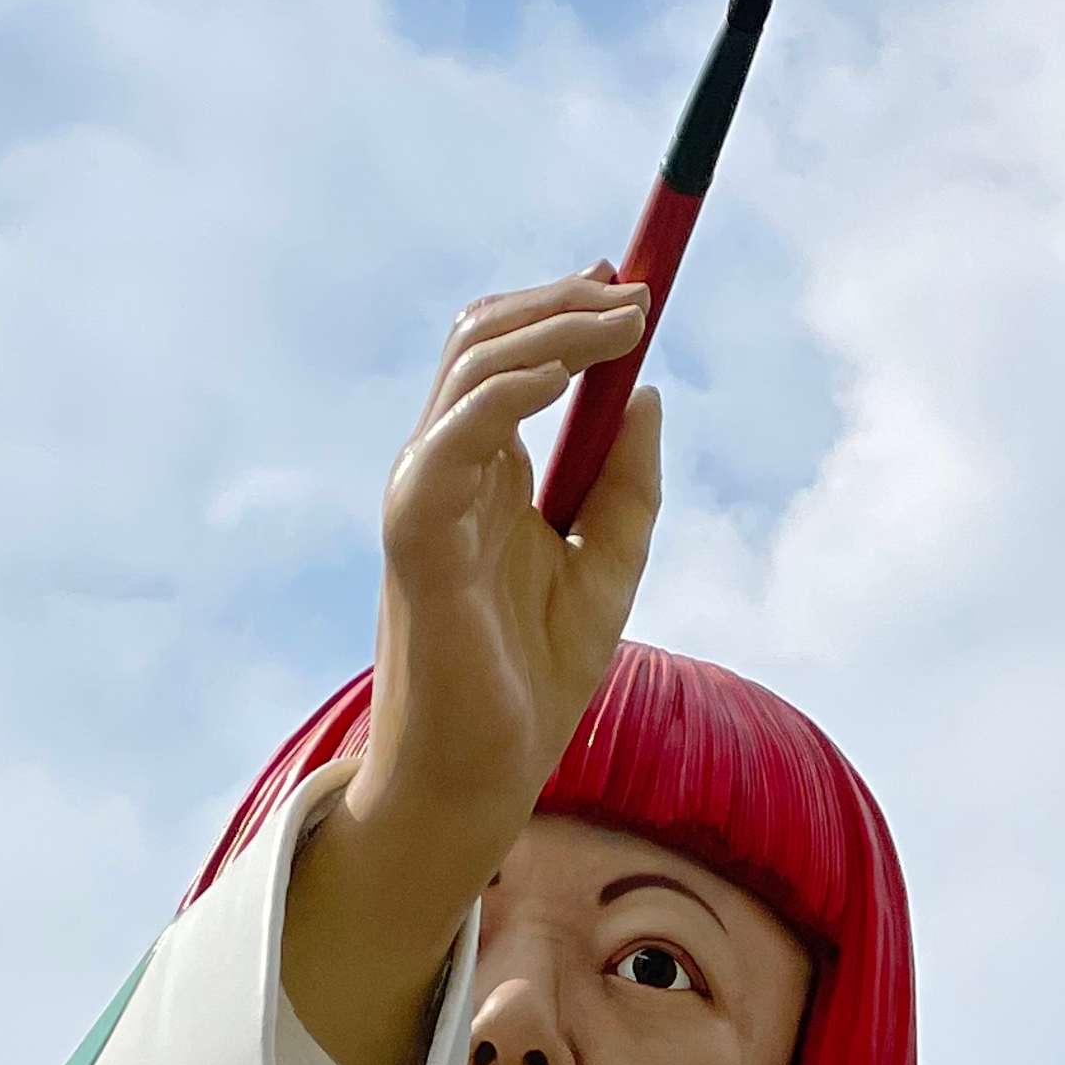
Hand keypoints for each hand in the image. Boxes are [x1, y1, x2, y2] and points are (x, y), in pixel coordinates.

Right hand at [283, 277, 660, 1064]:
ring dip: (551, 328)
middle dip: (561, 301)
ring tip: (624, 321)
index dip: (563, 308)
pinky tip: (568, 376)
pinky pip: (451, 436)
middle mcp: (445, 472)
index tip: (634, 285)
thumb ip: (628, 485)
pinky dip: (508, 390)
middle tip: (639, 292)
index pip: (506, 358)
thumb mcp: (607, 567)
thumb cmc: (531, 684)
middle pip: (482, 341)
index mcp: (483, 475)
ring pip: (469, 367)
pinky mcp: (417, 536)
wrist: (482, 779)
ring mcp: (424, 498)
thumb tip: (646, 392)